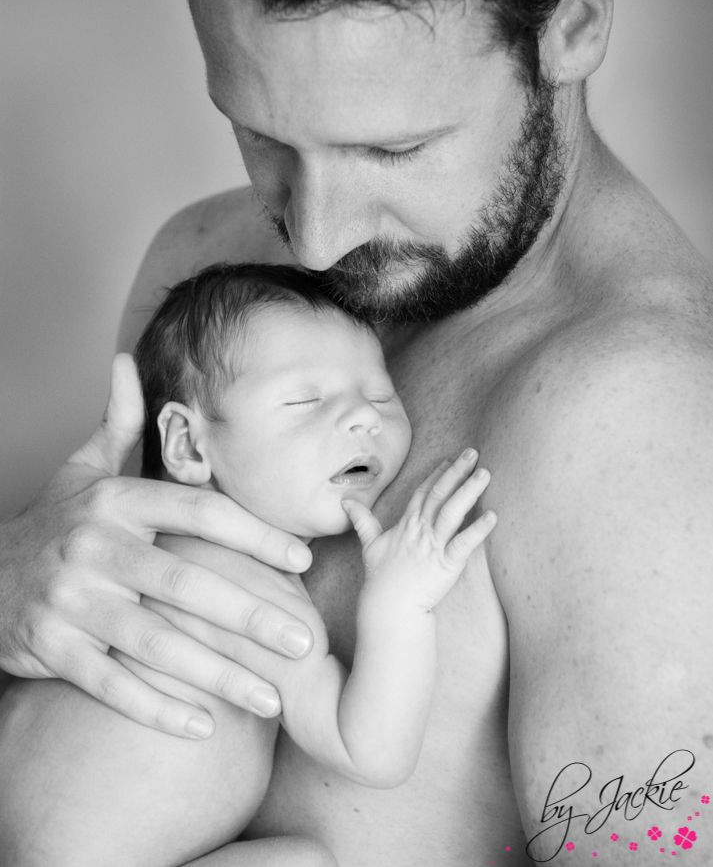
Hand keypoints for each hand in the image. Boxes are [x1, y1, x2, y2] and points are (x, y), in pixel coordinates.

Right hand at [0, 354, 313, 737]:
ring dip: (216, 674)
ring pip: (154, 643)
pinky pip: (110, 685)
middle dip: (250, 616)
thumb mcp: (80, 468)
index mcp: (114, 500)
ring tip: (271, 698)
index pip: (198, 513)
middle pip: (184, 584)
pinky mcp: (49, 649)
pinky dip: (157, 709)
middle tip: (303, 643)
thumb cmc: (52, 522)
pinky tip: (205, 727)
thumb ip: (118, 421)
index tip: (303, 558)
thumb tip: (126, 360)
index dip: (254, 534)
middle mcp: (93, 547)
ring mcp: (69, 601)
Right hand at [343, 449, 495, 610]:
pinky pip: (464, 544)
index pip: (424, 492)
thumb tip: (345, 502)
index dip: (437, 474)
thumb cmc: (380, 576)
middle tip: (473, 453)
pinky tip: (493, 516)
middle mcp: (421, 530)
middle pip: (440, 494)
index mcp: (407, 524)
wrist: (387, 605)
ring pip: (452, 511)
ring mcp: (434, 545)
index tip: (450, 458)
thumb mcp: (369, 543)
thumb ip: (362, 520)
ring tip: (485, 474)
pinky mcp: (446, 563)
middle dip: (456, 471)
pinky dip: (478, 530)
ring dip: (469, 491)